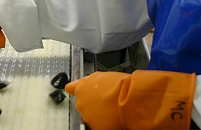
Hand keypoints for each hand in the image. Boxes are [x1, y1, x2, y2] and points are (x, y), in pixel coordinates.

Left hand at [65, 70, 195, 129]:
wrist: (130, 99)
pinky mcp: (94, 127)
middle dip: (91, 102)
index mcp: (80, 88)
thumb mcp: (102, 76)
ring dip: (97, 113)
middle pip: (82, 103)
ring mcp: (86, 116)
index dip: (76, 90)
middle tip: (105, 101)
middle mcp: (80, 102)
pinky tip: (112, 117)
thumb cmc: (120, 85)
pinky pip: (97, 125)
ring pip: (89, 114)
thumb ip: (89, 81)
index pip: (70, 88)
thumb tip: (83, 82)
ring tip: (111, 109)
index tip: (78, 91)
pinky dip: (103, 123)